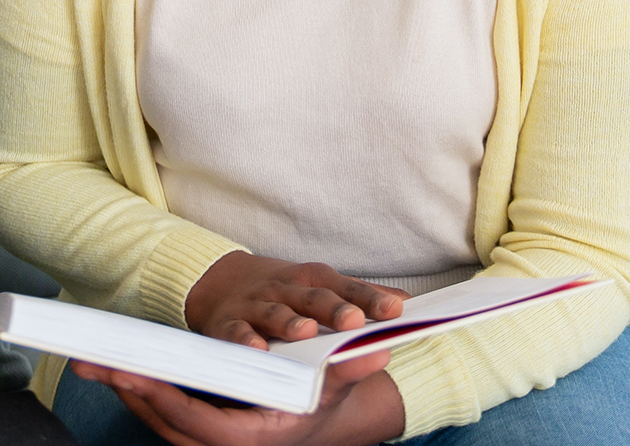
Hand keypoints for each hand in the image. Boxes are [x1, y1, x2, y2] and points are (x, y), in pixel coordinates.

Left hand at [71, 351, 403, 445]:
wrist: (335, 419)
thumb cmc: (332, 397)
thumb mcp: (341, 382)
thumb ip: (349, 369)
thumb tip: (372, 351)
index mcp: (257, 434)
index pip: (198, 421)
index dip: (163, 399)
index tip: (131, 374)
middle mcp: (232, 442)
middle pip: (167, 424)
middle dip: (132, 393)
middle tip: (96, 364)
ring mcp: (217, 439)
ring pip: (162, 424)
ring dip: (131, 395)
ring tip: (97, 365)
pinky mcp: (209, 429)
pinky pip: (169, 418)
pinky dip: (145, 398)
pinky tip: (126, 373)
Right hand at [185, 252, 407, 347]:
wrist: (223, 283)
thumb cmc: (285, 291)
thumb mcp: (322, 286)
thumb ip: (359, 295)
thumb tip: (405, 301)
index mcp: (313, 280)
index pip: (347, 288)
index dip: (370, 299)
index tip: (395, 311)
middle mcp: (286, 289)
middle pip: (313, 298)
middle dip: (333, 309)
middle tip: (354, 321)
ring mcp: (256, 304)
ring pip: (275, 313)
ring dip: (289, 322)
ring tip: (306, 332)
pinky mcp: (228, 322)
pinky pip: (236, 332)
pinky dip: (244, 340)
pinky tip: (257, 349)